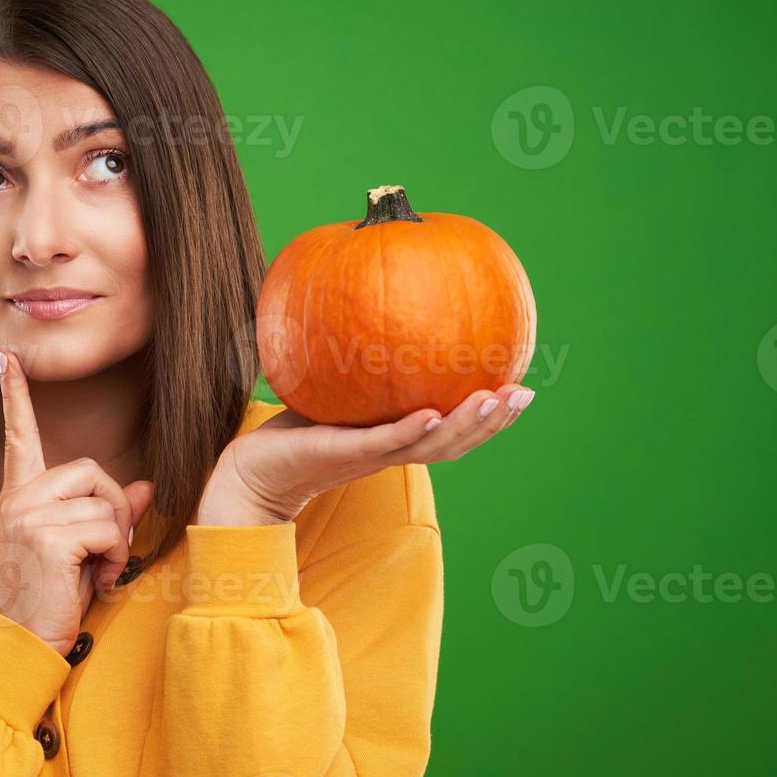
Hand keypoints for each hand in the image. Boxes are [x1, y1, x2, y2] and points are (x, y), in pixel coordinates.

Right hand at [0, 350, 155, 654]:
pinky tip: (98, 580)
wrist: (24, 641)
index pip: (19, 436)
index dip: (15, 396)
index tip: (8, 359)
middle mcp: (20, 498)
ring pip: (105, 501)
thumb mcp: (83, 551)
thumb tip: (149, 487)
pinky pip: (108, 528)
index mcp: (20, 495)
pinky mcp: (48, 537)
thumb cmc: (52, 598)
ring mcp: (30, 515)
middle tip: (106, 549)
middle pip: (91, 469)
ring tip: (98, 570)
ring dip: (117, 540)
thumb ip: (112, 515)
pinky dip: (116, 557)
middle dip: (114, 508)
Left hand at [196, 384, 535, 527]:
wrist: (251, 472)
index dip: (489, 415)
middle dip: (492, 420)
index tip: (521, 387)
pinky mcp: (341, 453)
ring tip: (493, 399)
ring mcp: (368, 455)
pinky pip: (382, 443)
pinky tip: (431, 412)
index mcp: (395, 438)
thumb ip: (360, 362)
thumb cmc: (292, 429)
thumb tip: (376, 304)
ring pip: (428, 445)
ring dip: (464, 425)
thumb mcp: (334, 391)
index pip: (452, 430)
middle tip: (524, 393)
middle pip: (454, 442)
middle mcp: (389, 451)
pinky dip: (409, 430)